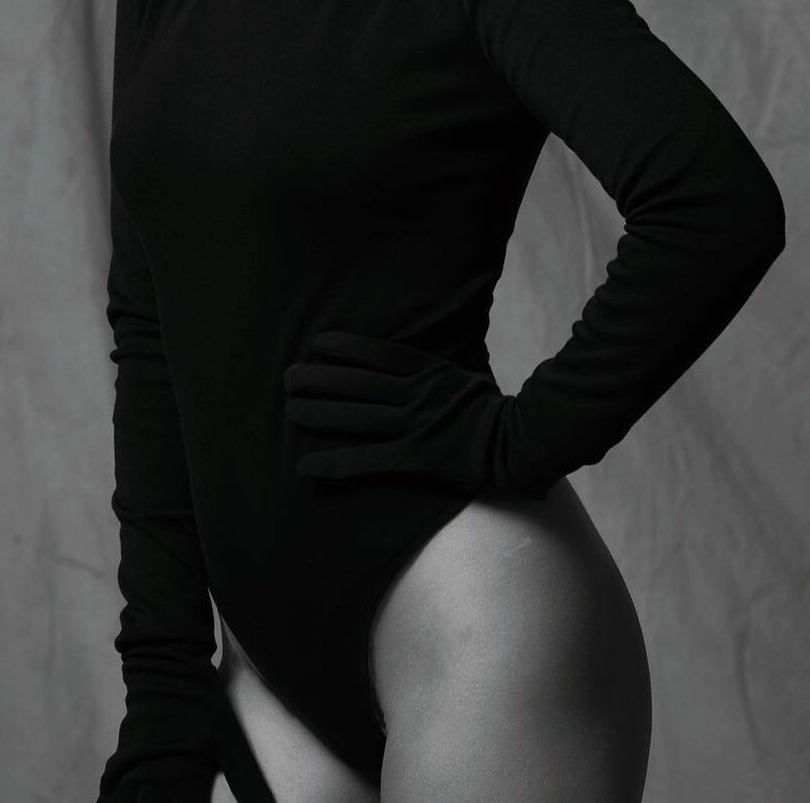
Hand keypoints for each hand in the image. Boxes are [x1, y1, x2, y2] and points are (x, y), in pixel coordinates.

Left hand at [283, 330, 563, 495]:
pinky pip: (366, 462)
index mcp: (429, 373)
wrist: (521, 441)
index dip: (347, 348)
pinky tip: (307, 467)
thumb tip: (419, 372)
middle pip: (358, 383)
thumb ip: (438, 376)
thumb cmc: (497, 413)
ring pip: (356, 417)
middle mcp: (415, 395)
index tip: (320, 343)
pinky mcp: (413, 458)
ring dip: (320, 413)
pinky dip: (335, 464)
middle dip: (321, 378)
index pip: (380, 355)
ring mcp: (413, 426)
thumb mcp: (465, 381)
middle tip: (288, 375)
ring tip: (290, 409)